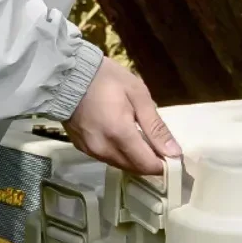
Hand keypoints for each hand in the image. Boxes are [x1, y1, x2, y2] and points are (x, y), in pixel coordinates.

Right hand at [64, 58, 180, 174]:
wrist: (66, 73)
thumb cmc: (106, 79)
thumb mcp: (138, 95)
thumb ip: (156, 127)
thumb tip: (174, 153)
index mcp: (120, 135)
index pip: (148, 165)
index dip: (164, 165)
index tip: (172, 156)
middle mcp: (105, 150)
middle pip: (136, 169)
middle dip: (151, 162)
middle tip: (159, 147)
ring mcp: (92, 151)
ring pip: (123, 166)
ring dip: (136, 159)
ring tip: (142, 142)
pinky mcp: (83, 149)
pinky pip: (109, 159)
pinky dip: (121, 155)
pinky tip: (123, 140)